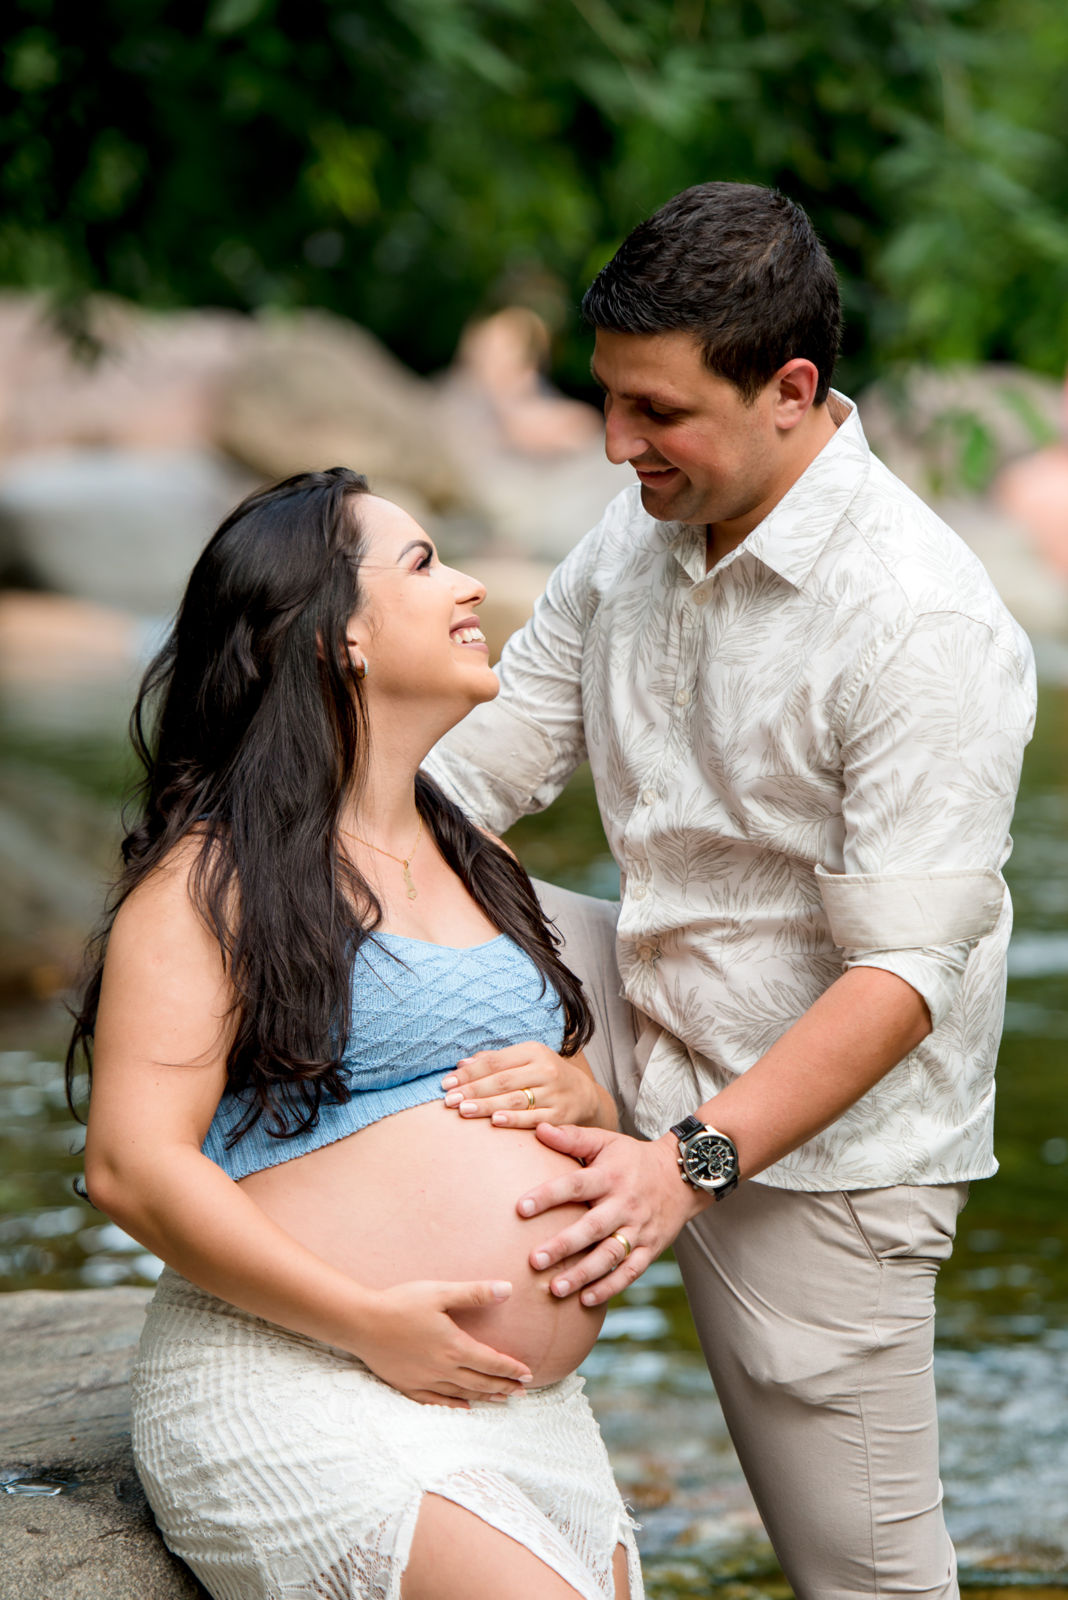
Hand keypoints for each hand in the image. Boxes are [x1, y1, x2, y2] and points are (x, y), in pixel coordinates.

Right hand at [355, 1279, 533, 1406]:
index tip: (528, 1373)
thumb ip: (475, 1293)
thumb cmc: (401, 1303)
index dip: (511, 1369)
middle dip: (504, 1386)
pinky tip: (466, 1408)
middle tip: (522, 1391)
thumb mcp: (440, 1292)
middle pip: (481, 1382)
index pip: (491, 1362)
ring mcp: (425, 1381)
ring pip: (463, 1394)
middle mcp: (443, 1369)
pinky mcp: (408, 1386)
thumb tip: (508, 1290)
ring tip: (502, 1399)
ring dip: (486, 1397)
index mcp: (454, 1347)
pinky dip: (455, 1407)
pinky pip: (437, 1402)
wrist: (361, 1322)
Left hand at [441, 1043, 606, 1128]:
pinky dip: (514, 1120)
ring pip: (515, 1099)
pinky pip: (533, 1118)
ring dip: (486, 1105)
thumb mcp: (525, 1060)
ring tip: (463, 1111)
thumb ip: (495, 1061)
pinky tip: (495, 1121)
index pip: (495, 1062)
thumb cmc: (545, 1076)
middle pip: (502, 1081)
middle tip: (449, 1100)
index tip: (446, 1083)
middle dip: (472, 1091)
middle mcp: (545, 1070)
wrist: (584, 1095)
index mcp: (533, 1051)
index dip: (469, 1073)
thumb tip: (461, 1064)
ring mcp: (554, 1093)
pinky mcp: (561, 1115)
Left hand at [517, 1125, 708, 1305]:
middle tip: (534, 1260)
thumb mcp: (606, 1141)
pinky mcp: (650, 1249)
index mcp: (609, 1176)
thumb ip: (572, 1137)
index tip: (520, 1208)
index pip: (575, 1185)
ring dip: (584, 1274)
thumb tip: (539, 1128)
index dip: (548, 1196)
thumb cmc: (633, 1158)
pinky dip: (609, 1287)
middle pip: (592, 1227)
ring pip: (610, 1255)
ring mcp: (639, 1229)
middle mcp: (624, 1204)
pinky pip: (630, 1272)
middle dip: (564, 1245)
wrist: (682, 1176)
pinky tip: (585, 1300)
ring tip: (556, 1288)